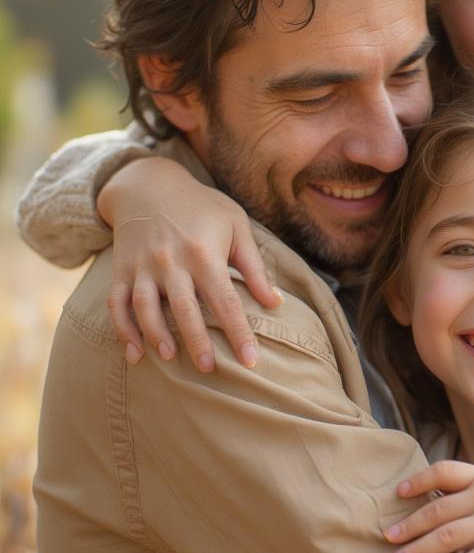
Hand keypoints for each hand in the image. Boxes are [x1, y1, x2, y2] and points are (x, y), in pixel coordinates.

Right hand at [99, 157, 281, 371]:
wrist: (147, 182)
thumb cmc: (202, 207)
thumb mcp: (236, 225)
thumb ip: (255, 267)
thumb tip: (276, 303)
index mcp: (204, 253)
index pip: (225, 301)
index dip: (238, 333)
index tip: (250, 362)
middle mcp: (171, 261)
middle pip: (185, 309)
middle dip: (197, 341)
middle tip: (209, 370)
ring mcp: (142, 267)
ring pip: (146, 308)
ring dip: (157, 336)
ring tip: (171, 359)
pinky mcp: (121, 270)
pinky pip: (117, 304)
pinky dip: (123, 330)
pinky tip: (135, 353)